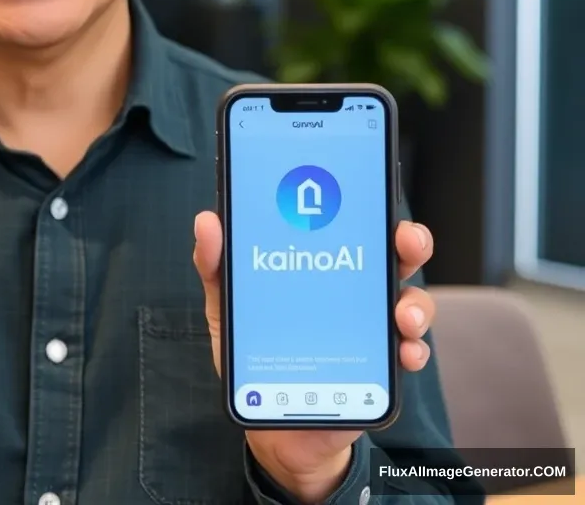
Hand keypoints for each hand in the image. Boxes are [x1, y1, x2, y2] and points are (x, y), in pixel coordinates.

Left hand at [193, 213, 434, 503]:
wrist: (271, 424)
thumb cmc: (256, 352)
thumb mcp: (228, 306)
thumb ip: (216, 265)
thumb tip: (207, 221)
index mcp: (322, 265)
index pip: (351, 224)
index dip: (369, 206)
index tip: (375, 197)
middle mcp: (354, 290)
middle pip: (393, 255)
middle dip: (408, 242)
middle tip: (406, 242)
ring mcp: (372, 328)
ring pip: (410, 302)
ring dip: (415, 303)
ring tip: (403, 314)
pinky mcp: (381, 369)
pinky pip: (409, 353)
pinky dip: (413, 351)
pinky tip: (405, 353)